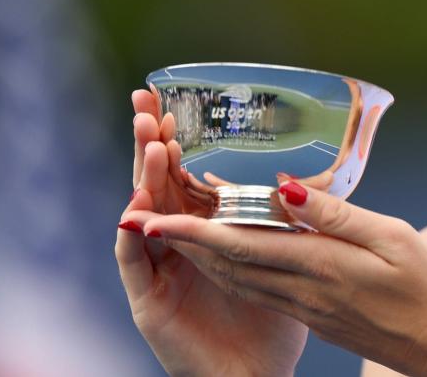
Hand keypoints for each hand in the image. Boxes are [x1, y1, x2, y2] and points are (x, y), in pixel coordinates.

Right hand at [117, 92, 307, 376]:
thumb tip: (292, 181)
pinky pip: (134, 263)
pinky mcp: (149, 302)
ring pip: (144, 215)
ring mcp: (160, 272)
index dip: (175, 140)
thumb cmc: (275, 325)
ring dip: (144, 179)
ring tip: (152, 146)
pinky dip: (133, 234)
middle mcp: (179, 247)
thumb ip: (292, 221)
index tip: (168, 102)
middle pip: (157, 184)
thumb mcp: (291, 262)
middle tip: (144, 104)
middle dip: (148, 144)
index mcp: (209, 233)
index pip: (183, 175)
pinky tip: (136, 208)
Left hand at [140, 182, 426, 376]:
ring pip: (239, 278)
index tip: (151, 213)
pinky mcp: (316, 317)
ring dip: (202, 253)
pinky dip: (232, 267)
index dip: (191, 230)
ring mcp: (308, 308)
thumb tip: (285, 190)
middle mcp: (304, 291)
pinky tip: (228, 253)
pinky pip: (260, 289)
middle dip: (183, 237)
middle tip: (146, 210)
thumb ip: (337, 215)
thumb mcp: (395, 239)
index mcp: (321, 268)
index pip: (240, 245)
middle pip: (228, 263)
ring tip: (173, 225)